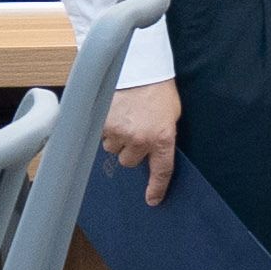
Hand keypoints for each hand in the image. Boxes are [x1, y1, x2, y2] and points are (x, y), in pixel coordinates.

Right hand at [104, 81, 183, 208]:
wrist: (140, 68)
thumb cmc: (159, 91)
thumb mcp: (171, 116)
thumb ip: (162, 136)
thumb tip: (153, 155)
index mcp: (163, 138)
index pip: (161, 171)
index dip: (156, 188)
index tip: (152, 201)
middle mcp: (140, 139)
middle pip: (129, 161)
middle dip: (130, 149)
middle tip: (134, 131)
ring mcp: (119, 132)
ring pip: (112, 148)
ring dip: (116, 137)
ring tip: (125, 117)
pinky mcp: (101, 123)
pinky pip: (99, 134)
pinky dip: (103, 126)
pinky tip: (113, 112)